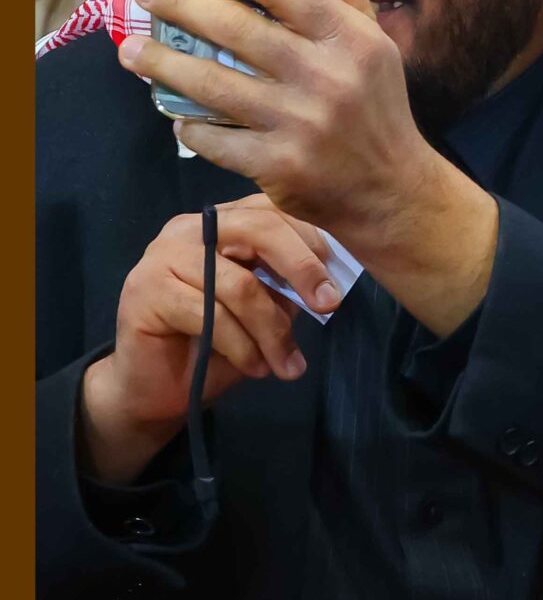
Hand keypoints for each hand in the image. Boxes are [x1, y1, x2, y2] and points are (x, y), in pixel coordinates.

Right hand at [79, 195, 339, 484]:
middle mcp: (189, 230)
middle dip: (302, 268)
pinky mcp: (146, 291)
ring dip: (273, 332)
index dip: (312, 240)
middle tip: (329, 306)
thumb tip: (329, 282)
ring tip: (287, 365)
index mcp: (221, 224)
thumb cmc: (218, 345)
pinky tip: (255, 368)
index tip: (340, 280)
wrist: (160, 389)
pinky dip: (243, 348)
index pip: (272, 211)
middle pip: (258, 230)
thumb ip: (287, 286)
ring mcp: (162, 257)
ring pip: (240, 285)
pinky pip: (211, 316)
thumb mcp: (265, 309)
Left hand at [119, 0, 495, 335]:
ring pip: (212, 83)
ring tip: (134, 51)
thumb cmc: (376, 108)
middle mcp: (329, 78)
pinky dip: (188, 123)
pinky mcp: (279, 165)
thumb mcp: (374, 45)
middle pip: (237, 29)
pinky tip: (177, 111)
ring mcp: (301, 124)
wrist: (393, 191)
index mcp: (353, 40)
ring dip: (162, 63)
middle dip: (179, 5)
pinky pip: (213, 137)